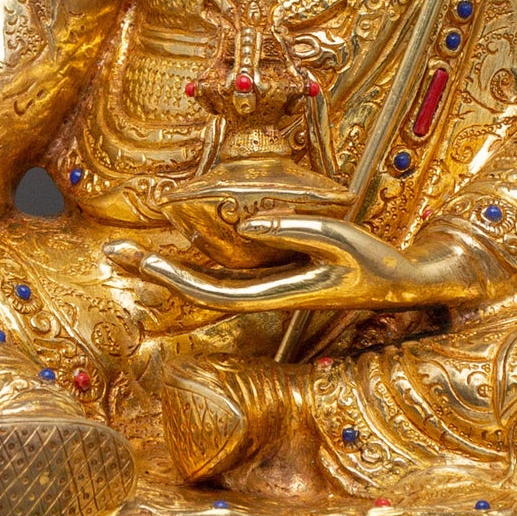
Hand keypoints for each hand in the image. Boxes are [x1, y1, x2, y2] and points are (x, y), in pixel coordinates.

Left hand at [107, 216, 489, 313]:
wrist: (405, 283)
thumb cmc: (377, 262)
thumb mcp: (341, 240)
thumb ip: (296, 231)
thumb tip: (250, 221)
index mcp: (277, 294)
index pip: (214, 291)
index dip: (177, 277)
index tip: (144, 259)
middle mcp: (265, 293)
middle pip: (197, 287)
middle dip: (154, 271)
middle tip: (111, 252)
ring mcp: (269, 284)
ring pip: (207, 278)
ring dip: (168, 265)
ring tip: (129, 249)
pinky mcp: (277, 273)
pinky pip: (226, 269)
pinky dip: (196, 259)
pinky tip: (177, 248)